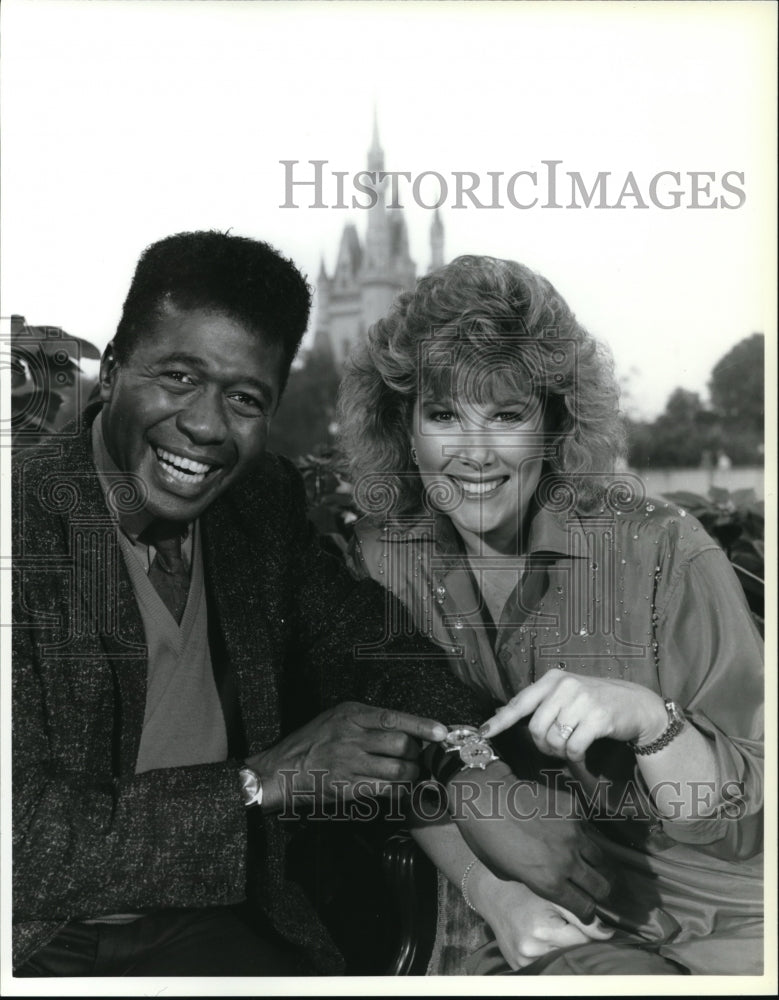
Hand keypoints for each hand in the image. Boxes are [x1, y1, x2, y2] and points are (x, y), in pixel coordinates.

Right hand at [246, 701, 446, 811]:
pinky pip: (385, 790)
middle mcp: (352, 736)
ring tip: (413, 775)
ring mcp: (350, 763)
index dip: (422, 725)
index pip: (394, 718)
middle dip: (418, 754)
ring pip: (398, 770)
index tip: (442, 732)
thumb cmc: (311, 741)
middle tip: (421, 758)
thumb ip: (366, 720)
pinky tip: (401, 790)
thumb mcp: (336, 717)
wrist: (281, 768)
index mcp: (351, 714)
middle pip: (401, 745)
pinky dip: (399, 791)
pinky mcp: (348, 788)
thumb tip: (404, 728)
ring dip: (412, 774)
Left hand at [448, 763, 611, 921]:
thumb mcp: (504, 873)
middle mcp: (567, 860)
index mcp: (549, 882)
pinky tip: (564, 827)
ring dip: (591, 861)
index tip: (585, 909)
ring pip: (598, 856)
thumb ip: (533, 881)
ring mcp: (573, 832)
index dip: (587, 912)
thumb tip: (548, 880)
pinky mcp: (573, 808)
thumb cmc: (486, 838)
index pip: (586, 907)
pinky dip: (579, 831)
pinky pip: (586, 826)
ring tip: (579, 856)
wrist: (485, 796)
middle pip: (601, 886)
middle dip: (597, 891)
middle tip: (590, 886)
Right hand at [468, 866, 612, 970]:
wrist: (493, 894)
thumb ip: (582, 914)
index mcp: (543, 930)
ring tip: (555, 929)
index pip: (584, 941)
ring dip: (564, 948)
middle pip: (573, 952)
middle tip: (567, 924)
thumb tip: (608, 932)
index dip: (589, 931)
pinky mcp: (518, 966)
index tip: (588, 923)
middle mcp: (532, 950)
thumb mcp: (553, 895)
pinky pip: (544, 964)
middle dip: (577, 940)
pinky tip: (544, 939)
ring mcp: (524, 961)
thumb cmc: (523, 890)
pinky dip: (549, 953)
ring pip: (560, 959)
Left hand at [480, 669, 667, 762]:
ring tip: (570, 748)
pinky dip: (575, 758)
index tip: (483, 732)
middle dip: (542, 745)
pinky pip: (573, 748)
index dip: (500, 720)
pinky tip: (581, 754)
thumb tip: (500, 712)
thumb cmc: (594, 701)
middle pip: (536, 728)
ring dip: (560, 752)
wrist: (635, 704)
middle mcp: (565, 686)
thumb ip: (538, 703)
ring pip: (554, 740)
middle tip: (555, 748)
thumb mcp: (565, 694)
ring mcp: (582, 700)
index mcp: (552, 679)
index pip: (520, 702)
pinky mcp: (598, 718)